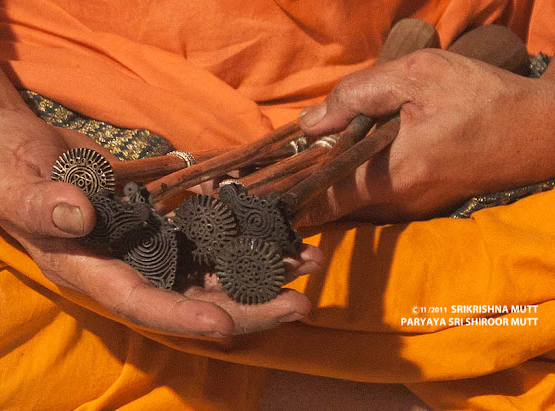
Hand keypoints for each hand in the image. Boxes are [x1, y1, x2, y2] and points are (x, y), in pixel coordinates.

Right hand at [0, 109, 322, 335]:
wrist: (20, 147)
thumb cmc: (3, 166)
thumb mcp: (7, 183)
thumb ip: (39, 204)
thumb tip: (78, 214)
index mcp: (89, 269)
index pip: (139, 302)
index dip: (181, 316)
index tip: (224, 322)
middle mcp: (127, 264)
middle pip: (191, 298)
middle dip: (246, 305)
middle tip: (300, 303)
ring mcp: (148, 243)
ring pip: (210, 268)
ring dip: (259, 268)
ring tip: (309, 260)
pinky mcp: (162, 218)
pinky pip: (207, 230)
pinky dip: (242, 228)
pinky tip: (279, 222)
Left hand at [298, 49, 554, 224]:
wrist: (539, 132)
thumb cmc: (481, 99)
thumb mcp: (417, 76)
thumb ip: (356, 95)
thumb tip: (310, 122)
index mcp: (387, 177)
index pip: (320, 201)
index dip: (287, 200)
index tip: (260, 199)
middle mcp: (394, 204)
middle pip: (332, 204)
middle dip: (305, 187)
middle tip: (283, 168)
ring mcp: (409, 209)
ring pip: (352, 203)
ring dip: (331, 183)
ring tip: (316, 159)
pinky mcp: (421, 204)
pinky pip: (375, 199)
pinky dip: (356, 183)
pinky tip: (357, 158)